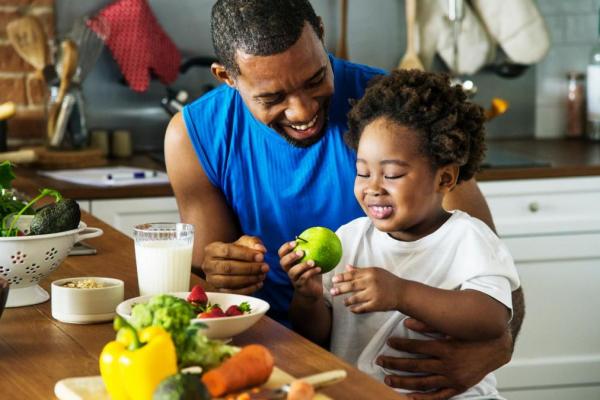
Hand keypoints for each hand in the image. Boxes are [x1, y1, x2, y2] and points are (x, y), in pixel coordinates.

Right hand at [202, 235, 268, 294]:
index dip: (245, 254)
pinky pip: (232, 292)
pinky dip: (247, 289)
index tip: (261, 256)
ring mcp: (211, 279)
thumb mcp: (244, 242)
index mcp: (212, 249)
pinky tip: (259, 284)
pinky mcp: (217, 291)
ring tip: (262, 275)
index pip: (228, 251)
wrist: (229, 262)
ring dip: (249, 279)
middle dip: (249, 268)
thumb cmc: (237, 251)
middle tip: (265, 267)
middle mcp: (208, 265)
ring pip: (229, 282)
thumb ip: (253, 242)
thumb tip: (261, 249)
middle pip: (228, 267)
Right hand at [278, 240, 322, 300]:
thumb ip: (312, 250)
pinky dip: (311, 273)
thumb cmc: (311, 272)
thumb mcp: (311, 260)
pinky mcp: (300, 286)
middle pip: (283, 263)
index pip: (281, 253)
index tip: (295, 242)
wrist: (313, 290)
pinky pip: (303, 279)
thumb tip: (320, 235)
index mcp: (289, 262)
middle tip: (301, 252)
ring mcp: (293, 279)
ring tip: (312, 262)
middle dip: (291, 256)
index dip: (286, 247)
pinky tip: (319, 269)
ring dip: (302, 266)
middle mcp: (289, 270)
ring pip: (293, 272)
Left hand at [330, 265, 400, 312]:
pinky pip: (362, 308)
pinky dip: (355, 309)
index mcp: (371, 272)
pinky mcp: (376, 304)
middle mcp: (371, 282)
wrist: (403, 292)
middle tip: (332, 291)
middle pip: (351, 286)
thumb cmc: (388, 281)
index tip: (333, 280)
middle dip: (340, 289)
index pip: (352, 274)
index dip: (341, 277)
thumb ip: (360, 270)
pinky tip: (352, 309)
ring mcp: (374, 294)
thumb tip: (347, 267)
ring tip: (344, 302)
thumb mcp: (376, 272)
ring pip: (355, 298)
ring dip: (347, 301)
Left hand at [377, 318, 511, 399]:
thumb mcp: (452, 326)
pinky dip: (424, 398)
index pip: (417, 347)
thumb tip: (408, 321)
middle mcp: (448, 365)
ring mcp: (453, 378)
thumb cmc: (472, 334)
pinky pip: (439, 396)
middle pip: (416, 366)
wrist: (496, 347)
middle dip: (395, 364)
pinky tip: (409, 397)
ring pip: (423, 383)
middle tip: (380, 361)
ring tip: (388, 379)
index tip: (388, 342)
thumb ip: (429, 324)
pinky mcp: (459, 387)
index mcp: (446, 347)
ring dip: (404, 382)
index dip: (401, 344)